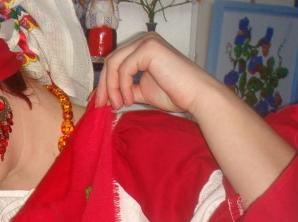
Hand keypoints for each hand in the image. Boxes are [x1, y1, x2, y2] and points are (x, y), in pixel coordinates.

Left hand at [95, 32, 223, 115]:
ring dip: (112, 88)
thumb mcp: (143, 91)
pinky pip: (124, 69)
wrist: (196, 95)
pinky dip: (123, 87)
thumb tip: (105, 96)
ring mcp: (147, 42)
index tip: (101, 103)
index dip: (104, 83)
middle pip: (111, 61)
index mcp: (143, 48)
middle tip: (102, 106)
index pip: (115, 62)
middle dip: (104, 86)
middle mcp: (144, 40)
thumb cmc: (175, 94)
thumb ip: (126, 89)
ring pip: (114, 64)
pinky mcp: (148, 48)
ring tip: (119, 105)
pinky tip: (130, 100)